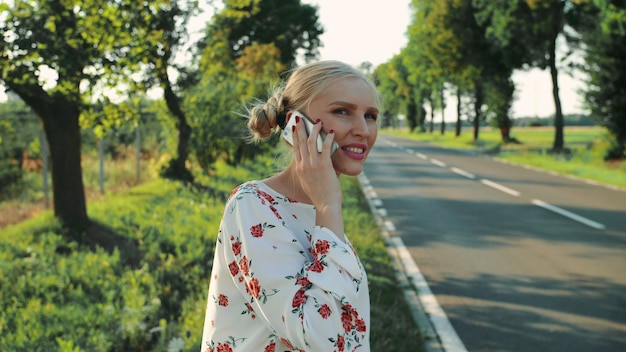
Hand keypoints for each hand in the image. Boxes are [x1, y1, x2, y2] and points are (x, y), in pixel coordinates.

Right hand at [292, 116, 344, 237]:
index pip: (295, 148)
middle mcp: (304, 165)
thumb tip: (310, 163)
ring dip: (314, 130)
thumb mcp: (308, 182)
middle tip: (300, 118)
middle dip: (300, 128)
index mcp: (300, 168)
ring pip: (311, 142)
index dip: (295, 136)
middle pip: (300, 142)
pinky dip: (328, 138)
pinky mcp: (324, 166)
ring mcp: (313, 165)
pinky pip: (325, 148)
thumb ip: (307, 171)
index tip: (294, 127)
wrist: (325, 204)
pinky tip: (331, 132)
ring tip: (318, 121)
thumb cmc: (319, 195)